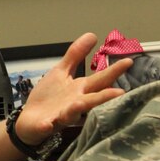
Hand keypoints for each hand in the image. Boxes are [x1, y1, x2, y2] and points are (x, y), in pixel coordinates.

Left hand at [15, 33, 132, 144]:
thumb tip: (92, 35)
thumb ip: (76, 55)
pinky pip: (46, 125)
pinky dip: (46, 125)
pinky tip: (47, 124)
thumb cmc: (50, 97)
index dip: (113, 71)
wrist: (31, 118)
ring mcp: (61, 115)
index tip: (128, 62)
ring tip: (80, 103)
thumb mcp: (61, 71)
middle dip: (105, 95)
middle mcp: (75, 103)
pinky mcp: (45, 124)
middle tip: (120, 92)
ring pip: (72, 112)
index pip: (100, 79)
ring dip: (77, 108)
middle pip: (92, 98)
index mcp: (79, 89)